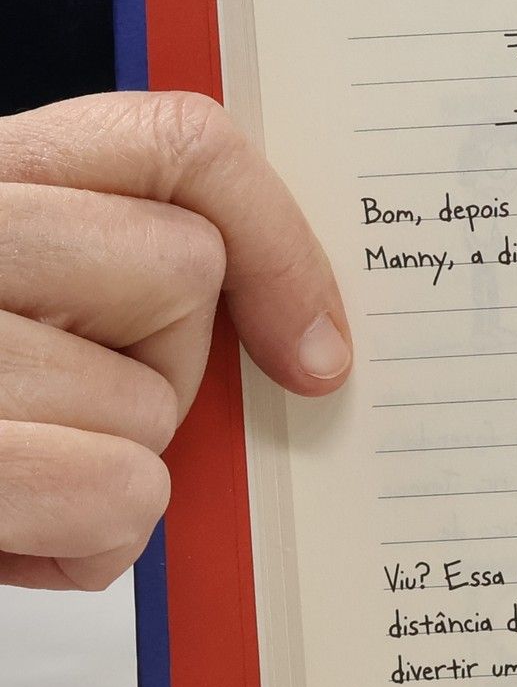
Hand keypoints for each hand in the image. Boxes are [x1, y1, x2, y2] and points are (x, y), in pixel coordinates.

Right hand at [0, 94, 349, 590]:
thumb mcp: (35, 312)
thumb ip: (119, 278)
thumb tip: (305, 340)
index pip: (176, 144)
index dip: (277, 244)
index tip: (317, 353)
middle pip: (180, 271)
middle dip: (163, 374)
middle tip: (72, 417)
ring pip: (149, 401)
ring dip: (115, 474)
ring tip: (21, 481)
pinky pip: (115, 492)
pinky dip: (88, 543)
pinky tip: (17, 541)